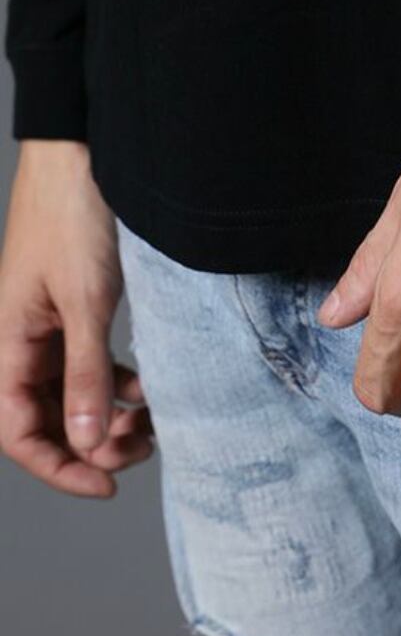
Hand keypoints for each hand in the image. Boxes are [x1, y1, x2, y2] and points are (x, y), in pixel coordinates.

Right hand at [0, 140, 153, 496]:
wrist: (81, 152)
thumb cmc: (75, 216)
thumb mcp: (86, 301)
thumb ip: (86, 374)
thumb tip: (87, 444)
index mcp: (7, 343)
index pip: (18, 431)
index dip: (60, 467)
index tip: (108, 484)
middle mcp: (20, 338)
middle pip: (44, 417)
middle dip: (89, 443)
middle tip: (142, 449)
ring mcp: (45, 320)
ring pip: (68, 390)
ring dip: (106, 413)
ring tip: (151, 422)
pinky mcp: (73, 302)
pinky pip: (85, 359)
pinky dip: (114, 379)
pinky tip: (145, 384)